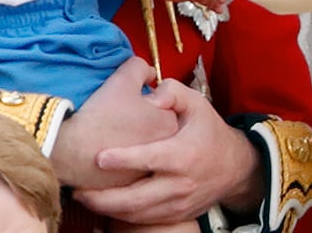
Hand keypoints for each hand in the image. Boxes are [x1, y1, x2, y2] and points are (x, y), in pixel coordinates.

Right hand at [51, 58, 176, 188]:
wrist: (74, 150)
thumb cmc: (102, 113)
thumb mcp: (124, 78)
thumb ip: (141, 68)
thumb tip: (149, 74)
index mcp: (169, 124)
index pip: (166, 106)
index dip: (146, 100)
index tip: (130, 102)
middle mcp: (165, 152)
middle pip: (156, 129)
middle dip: (142, 121)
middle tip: (120, 116)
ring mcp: (149, 173)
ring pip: (144, 149)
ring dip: (133, 142)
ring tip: (111, 133)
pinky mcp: (131, 187)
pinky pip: (131, 169)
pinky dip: (122, 162)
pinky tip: (106, 150)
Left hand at [73, 80, 262, 224]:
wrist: (234, 167)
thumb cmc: (209, 131)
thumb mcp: (197, 104)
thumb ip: (172, 92)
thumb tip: (151, 93)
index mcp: (183, 154)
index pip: (150, 159)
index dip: (124, 159)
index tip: (99, 157)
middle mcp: (179, 184)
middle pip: (136, 199)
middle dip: (104, 197)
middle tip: (77, 188)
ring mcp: (177, 204)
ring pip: (137, 215)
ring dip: (107, 210)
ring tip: (83, 198)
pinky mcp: (175, 215)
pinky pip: (144, 221)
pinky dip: (121, 216)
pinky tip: (103, 206)